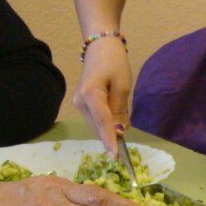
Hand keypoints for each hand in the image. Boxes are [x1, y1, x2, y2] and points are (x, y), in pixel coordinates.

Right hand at [72, 37, 132, 155]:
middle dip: (115, 131)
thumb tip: (119, 133)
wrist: (100, 49)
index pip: (102, 122)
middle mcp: (80, 101)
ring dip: (112, 125)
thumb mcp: (122, 86)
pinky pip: (97, 119)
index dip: (110, 140)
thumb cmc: (114, 64)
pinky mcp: (81, 104)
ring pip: (98, 125)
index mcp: (90, 94)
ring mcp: (78, 103)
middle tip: (126, 115)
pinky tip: (114, 107)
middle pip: (99, 127)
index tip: (116, 157)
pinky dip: (108, 120)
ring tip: (121, 105)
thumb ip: (120, 111)